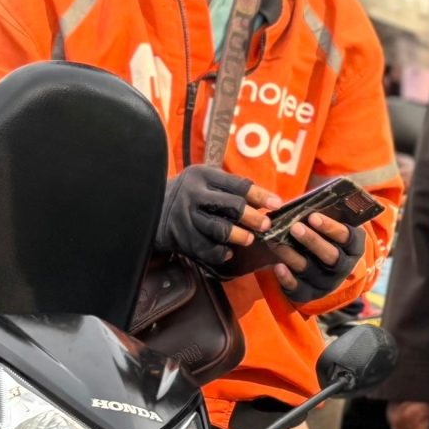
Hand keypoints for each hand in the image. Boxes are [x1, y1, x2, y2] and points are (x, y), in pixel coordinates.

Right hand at [158, 164, 274, 271]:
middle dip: (251, 216)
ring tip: (249, 239)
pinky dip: (218, 252)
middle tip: (266, 225)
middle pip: (229, 205)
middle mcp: (193, 194)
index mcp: (203, 176)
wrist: (152, 207)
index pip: (237, 185)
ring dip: (237, 235)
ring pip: (216, 228)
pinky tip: (229, 252)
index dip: (259, 195)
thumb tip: (268, 201)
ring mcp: (186, 216)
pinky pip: (203, 247)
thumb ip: (232, 188)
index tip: (276, 204)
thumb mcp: (206, 180)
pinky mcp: (180, 236)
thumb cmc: (192, 193)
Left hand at [275, 211, 365, 299]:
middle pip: (330, 256)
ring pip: (311, 270)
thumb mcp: (332, 225)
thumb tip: (308, 201)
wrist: (326, 266)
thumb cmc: (326, 235)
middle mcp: (344, 267)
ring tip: (277, 242)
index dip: (331, 227)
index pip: (347, 238)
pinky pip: (299, 289)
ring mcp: (327, 282)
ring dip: (293, 256)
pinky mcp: (310, 293)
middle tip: (295, 227)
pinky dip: (287, 279)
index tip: (313, 216)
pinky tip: (277, 267)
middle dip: (312, 241)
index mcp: (354, 247)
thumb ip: (325, 216)